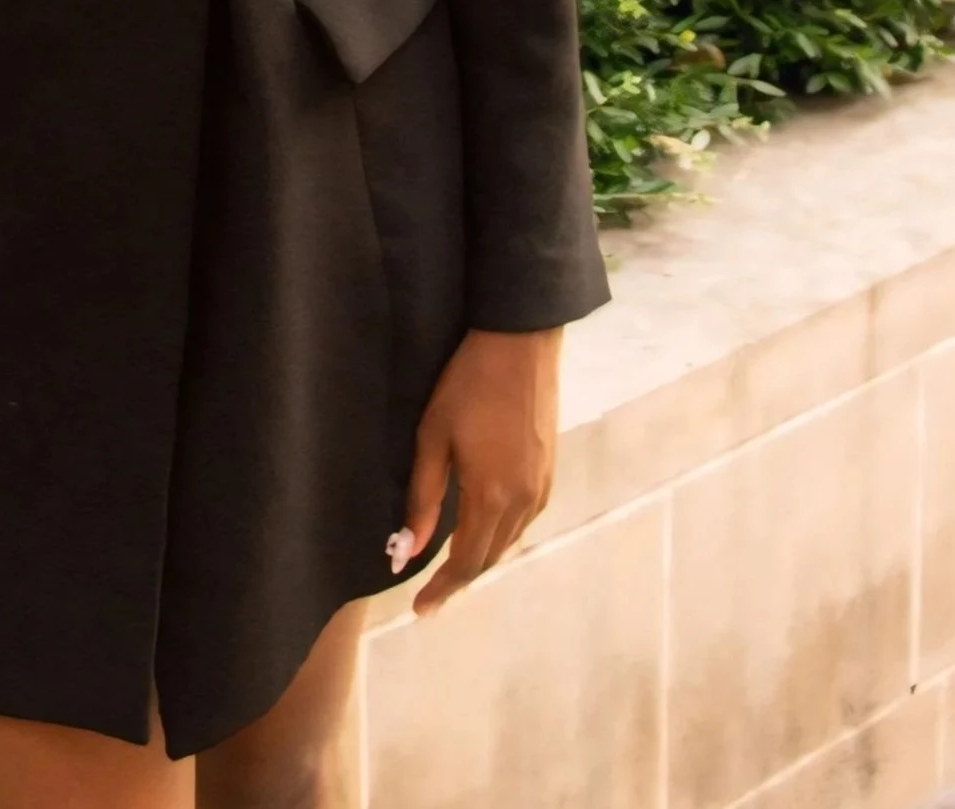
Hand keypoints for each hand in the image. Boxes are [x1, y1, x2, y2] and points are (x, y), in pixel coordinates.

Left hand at [395, 326, 561, 614]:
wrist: (520, 344)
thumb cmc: (467, 385)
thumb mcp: (433, 437)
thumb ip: (422, 498)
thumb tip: (404, 552)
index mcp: (491, 495)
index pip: (465, 562)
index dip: (441, 590)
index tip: (420, 610)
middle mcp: (523, 501)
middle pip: (489, 559)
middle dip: (459, 580)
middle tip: (430, 594)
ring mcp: (541, 488)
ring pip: (508, 543)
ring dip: (480, 558)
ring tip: (451, 567)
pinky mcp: (549, 473)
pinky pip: (523, 522)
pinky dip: (500, 537)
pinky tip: (482, 531)